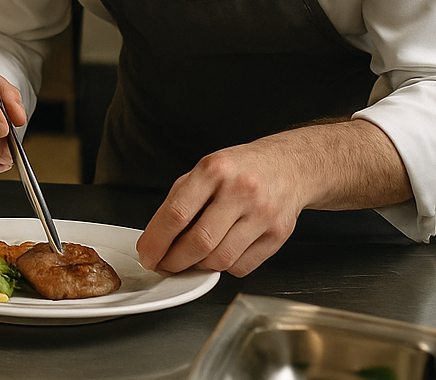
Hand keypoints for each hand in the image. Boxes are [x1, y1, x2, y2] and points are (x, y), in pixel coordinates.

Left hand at [134, 120, 411, 277]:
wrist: (288, 166)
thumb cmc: (239, 170)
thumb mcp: (204, 171)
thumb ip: (180, 201)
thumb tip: (155, 240)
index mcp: (213, 170)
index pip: (177, 214)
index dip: (156, 241)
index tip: (146, 255)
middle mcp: (240, 190)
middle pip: (199, 242)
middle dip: (174, 261)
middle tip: (163, 265)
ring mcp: (262, 214)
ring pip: (220, 260)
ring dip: (197, 268)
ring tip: (188, 261)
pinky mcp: (278, 235)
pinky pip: (242, 267)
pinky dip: (224, 268)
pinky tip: (218, 255)